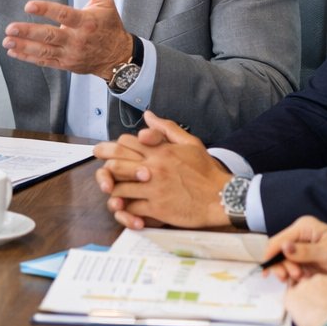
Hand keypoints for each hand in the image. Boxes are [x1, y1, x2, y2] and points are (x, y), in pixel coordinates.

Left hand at [4, 0, 132, 76]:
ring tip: (7, 40)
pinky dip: (28, 58)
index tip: (29, 5)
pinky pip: (45, 62)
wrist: (118, 57)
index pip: (64, 14)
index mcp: (86, 22)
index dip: (46, 9)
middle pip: (50, 35)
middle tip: (10, 27)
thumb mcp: (106, 2)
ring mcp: (70, 54)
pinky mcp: (65, 64)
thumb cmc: (110, 26)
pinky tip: (13, 52)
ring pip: (44, 51)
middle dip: (28, 32)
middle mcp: (77, 39)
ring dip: (24, 46)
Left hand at [92, 112, 230, 228]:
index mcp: (160, 151)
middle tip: (103, 174)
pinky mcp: (158, 208)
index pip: (125, 143)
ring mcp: (154, 189)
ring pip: (119, 188)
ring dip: (113, 192)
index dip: (113, 148)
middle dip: (105, 169)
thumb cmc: (206, 171)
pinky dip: (125, 210)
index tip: (108, 154)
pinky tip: (126, 209)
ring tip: (114, 193)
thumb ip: (166, 129)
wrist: (223, 198)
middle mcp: (154, 168)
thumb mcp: (190, 143)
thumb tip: (148, 115)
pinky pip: (131, 208)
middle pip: (115, 164)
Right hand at [263, 216, 326, 285]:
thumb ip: (305, 252)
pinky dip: (294, 278)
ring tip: (300, 279)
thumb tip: (284, 247)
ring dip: (288, 272)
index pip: (279, 240)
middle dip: (281, 265)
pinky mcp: (306, 263)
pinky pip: (292, 270)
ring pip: (284, 263)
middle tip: (290, 277)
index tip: (267, 269)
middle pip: (278, 252)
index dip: (271, 254)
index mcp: (304, 228)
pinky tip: (302, 282)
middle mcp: (300, 238)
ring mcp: (303, 251)